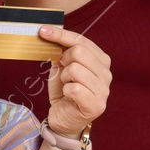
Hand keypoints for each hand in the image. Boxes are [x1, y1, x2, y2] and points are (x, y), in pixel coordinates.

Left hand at [38, 25, 110, 139]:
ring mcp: (104, 90)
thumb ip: (61, 50)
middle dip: (64, 60)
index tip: (43, 30)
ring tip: (67, 86)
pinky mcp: (96, 105)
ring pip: (75, 69)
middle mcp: (107, 74)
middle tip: (63, 73)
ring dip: (64, 78)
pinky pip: (75, 88)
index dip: (61, 34)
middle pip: (79, 52)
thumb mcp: (61, 67)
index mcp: (101, 60)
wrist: (63, 118)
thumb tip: (49, 32)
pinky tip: (69, 97)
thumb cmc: (64, 91)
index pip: (81, 40)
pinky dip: (66, 91)